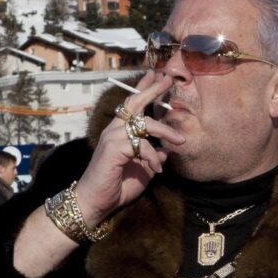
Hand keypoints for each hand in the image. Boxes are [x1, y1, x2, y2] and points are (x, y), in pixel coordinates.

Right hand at [73, 71, 187, 224]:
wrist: (96, 202)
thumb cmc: (117, 186)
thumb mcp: (142, 170)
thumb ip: (152, 157)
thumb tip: (165, 150)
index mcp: (119, 132)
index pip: (132, 104)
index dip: (143, 89)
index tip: (155, 75)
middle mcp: (114, 130)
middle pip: (134, 102)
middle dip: (152, 90)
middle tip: (167, 78)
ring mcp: (112, 137)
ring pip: (143, 123)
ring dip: (165, 130)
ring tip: (181, 140)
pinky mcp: (113, 148)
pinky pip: (141, 145)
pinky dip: (152, 157)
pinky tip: (157, 169)